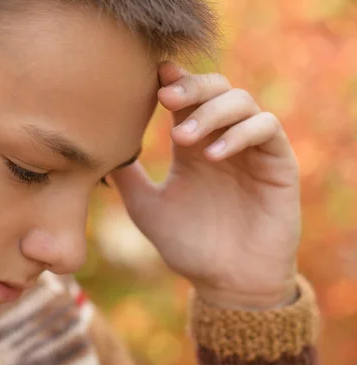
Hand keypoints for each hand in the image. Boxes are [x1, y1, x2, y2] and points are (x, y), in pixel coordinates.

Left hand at [111, 61, 299, 309]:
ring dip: (211, 112)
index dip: (173, 81)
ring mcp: (251, 149)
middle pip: (215, 88)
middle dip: (191, 87)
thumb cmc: (187, 246)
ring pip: (241, 101)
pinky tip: (213, 155)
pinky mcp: (278, 163)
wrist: (226, 282)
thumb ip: (127, 178)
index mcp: (191, 146)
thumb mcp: (146, 208)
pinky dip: (240, 133)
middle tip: (166, 98)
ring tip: (183, 139)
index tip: (152, 76)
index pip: (186, 98)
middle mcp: (221, 140)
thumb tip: (93, 151)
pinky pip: (267, 129)